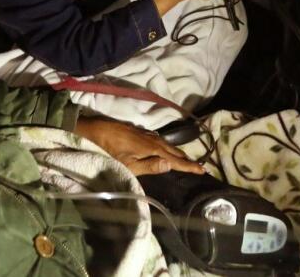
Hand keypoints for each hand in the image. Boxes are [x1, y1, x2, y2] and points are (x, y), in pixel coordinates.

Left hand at [74, 116, 204, 175]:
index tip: (202, 170)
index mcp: (153, 149)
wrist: (97, 130)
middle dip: (187, 159)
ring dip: (179, 153)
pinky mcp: (141, 133)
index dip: (189, 166)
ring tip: (187, 160)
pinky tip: (167, 149)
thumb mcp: (129, 164)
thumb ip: (149, 166)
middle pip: (175, 151)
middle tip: (199, 167)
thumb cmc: (111, 151)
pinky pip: (161, 141)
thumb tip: (170, 166)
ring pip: (168, 145)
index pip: (175, 160)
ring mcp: (148, 135)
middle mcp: (154, 140)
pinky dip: (168, 147)